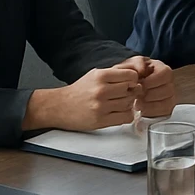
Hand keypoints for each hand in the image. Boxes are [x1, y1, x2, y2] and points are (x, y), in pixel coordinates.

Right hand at [24, 65, 139, 131]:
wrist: (58, 106)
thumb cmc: (78, 91)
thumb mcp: (95, 75)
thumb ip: (114, 74)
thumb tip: (136, 77)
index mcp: (100, 76)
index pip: (131, 75)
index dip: (133, 80)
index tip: (129, 83)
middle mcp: (101, 90)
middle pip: (131, 90)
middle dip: (131, 92)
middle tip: (125, 94)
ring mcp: (101, 106)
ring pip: (129, 104)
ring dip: (128, 104)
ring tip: (119, 103)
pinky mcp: (100, 120)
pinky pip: (125, 117)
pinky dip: (126, 115)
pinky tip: (119, 112)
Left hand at [117, 55, 176, 118]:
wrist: (127, 87)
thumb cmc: (131, 75)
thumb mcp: (131, 64)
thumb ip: (136, 63)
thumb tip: (141, 71)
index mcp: (162, 69)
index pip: (165, 73)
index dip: (152, 81)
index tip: (139, 85)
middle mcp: (169, 82)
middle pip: (167, 89)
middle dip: (149, 94)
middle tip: (137, 96)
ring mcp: (169, 95)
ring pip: (167, 101)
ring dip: (150, 104)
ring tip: (137, 103)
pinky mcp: (167, 107)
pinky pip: (165, 111)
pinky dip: (152, 111)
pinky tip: (142, 109)